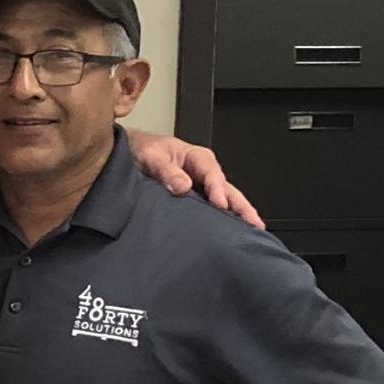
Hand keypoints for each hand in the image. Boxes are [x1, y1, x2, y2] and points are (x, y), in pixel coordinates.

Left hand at [127, 131, 262, 228]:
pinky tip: (230, 232)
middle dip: (242, 206)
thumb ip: (166, 171)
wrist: (129, 153)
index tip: (220, 205)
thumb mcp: (152, 157)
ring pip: (224, 201)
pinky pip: (211, 209)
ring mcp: (202, 186)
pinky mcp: (195, 199)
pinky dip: (223, 219)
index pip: (212, 175)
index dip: (217, 190)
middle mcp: (204, 172)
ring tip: (251, 232)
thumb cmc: (143, 151)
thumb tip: (183, 186)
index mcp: (197, 158)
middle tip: (255, 224)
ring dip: (237, 214)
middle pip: (227, 190)